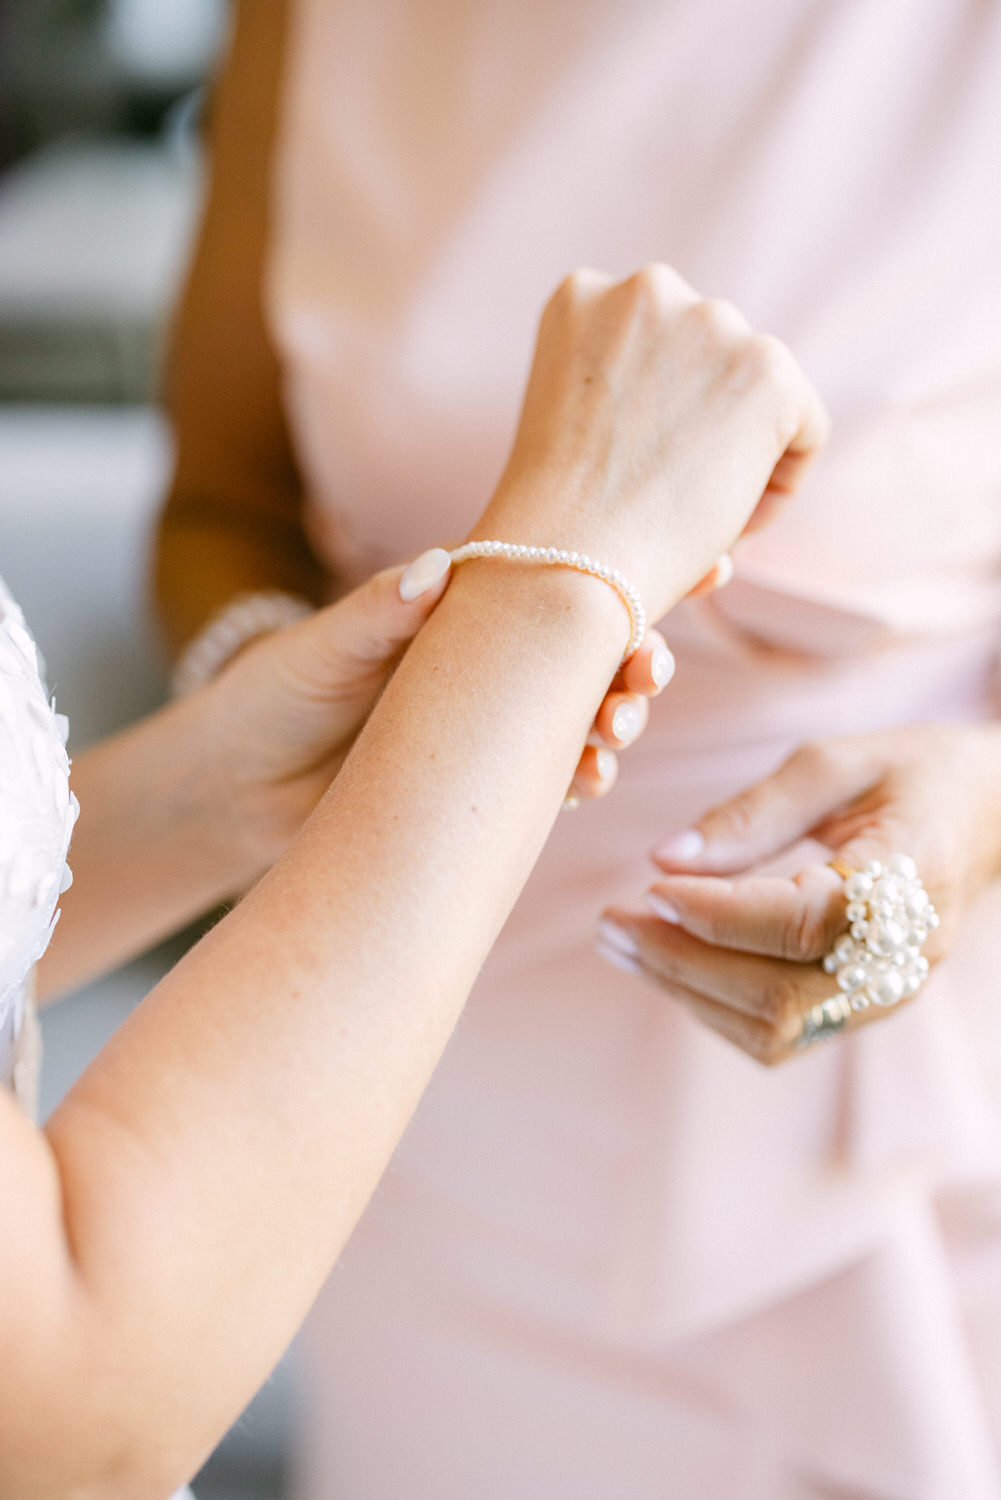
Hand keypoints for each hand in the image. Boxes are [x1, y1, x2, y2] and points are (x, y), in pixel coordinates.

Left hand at [190, 556, 674, 870]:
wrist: (236, 791)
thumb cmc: (270, 699)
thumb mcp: (318, 650)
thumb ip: (376, 613)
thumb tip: (434, 569)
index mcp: (463, 608)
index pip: (559, 577)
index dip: (632, 571)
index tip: (704, 569)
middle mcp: (490, 662)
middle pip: (590, 650)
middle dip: (636, 659)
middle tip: (646, 673)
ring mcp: (493, 725)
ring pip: (581, 714)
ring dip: (615, 721)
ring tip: (616, 735)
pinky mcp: (485, 785)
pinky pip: (551, 778)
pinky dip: (579, 777)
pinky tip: (590, 781)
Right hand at [480, 264, 828, 626]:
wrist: (565, 560)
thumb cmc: (553, 525)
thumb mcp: (567, 429)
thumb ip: (625, 403)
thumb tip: (697, 457)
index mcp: (583, 297)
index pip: (656, 344)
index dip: (657, 419)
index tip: (642, 477)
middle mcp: (647, 289)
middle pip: (711, 363)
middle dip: (702, 429)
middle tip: (675, 505)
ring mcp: (712, 322)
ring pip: (757, 396)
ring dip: (738, 456)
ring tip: (699, 522)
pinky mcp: (768, 369)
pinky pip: (806, 428)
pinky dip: (781, 485)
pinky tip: (732, 526)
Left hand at [598, 723, 1000, 1063]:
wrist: (986, 815)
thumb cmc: (910, 774)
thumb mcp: (835, 763)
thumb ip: (751, 813)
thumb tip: (662, 858)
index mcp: (909, 881)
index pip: (802, 922)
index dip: (718, 914)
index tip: (652, 887)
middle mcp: (903, 956)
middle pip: (778, 997)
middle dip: (679, 964)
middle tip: (609, 921)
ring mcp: (885, 993)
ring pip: (771, 1030)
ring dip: (684, 991)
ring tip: (621, 939)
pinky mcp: (860, 1007)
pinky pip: (779, 1033)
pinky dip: (711, 1004)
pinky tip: (667, 959)